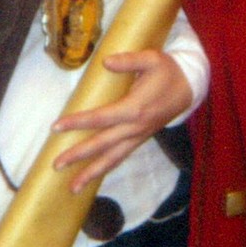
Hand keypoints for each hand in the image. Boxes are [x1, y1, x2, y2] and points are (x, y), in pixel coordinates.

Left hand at [51, 50, 190, 191]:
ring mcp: (138, 136)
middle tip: (56, 164)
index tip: (56, 127)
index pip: (100, 118)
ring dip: (92, 173)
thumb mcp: (152, 59)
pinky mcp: (140, 139)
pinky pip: (121, 157)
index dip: (78, 122)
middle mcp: (135, 128)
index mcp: (135, 108)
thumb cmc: (167, 71)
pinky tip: (93, 176)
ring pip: (112, 159)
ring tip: (73, 188)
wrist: (189, 87)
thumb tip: (105, 62)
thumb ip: (129, 60)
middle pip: (102, 145)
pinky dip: (106, 168)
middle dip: (78, 155)